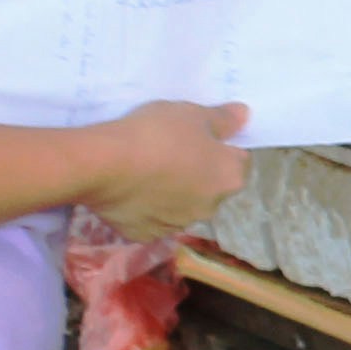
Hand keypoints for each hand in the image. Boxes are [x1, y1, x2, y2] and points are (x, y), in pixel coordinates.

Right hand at [81, 101, 249, 240]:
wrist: (105, 164)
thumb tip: (245, 116)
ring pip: (182, 205)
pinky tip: (130, 190)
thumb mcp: (192, 114)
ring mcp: (178, 225)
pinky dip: (145, 207)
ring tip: (146, 171)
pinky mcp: (146, 235)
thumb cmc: (157, 134)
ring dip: (173, 192)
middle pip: (211, 186)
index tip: (199, 136)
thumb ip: (223, 118)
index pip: (239, 160)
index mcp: (229, 178)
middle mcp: (211, 207)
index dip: (220, 146)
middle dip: (198, 172)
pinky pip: (152, 218)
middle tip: (171, 151)